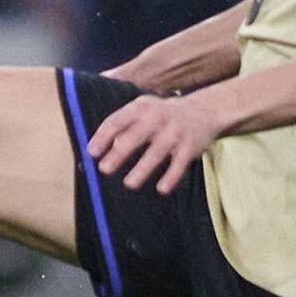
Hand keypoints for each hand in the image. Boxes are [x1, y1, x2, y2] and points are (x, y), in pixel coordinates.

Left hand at [85, 91, 223, 193]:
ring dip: (141, 169)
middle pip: (134, 137)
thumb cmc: (162, 114)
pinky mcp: (189, 147)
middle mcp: (156, 118)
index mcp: (140, 108)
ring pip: (155, 153)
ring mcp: (174, 133)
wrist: (203, 109)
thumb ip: (122, 124)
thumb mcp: (142, 109)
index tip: (92, 153)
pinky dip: (171, 177)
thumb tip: (96, 148)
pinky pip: (179, 164)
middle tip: (104, 169)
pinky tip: (161, 189)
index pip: (117, 121)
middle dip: (118, 154)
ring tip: (129, 183)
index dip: (102, 137)